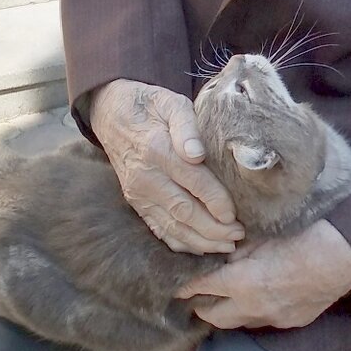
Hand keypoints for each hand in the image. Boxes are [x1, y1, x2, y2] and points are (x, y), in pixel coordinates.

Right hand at [89, 78, 243, 254]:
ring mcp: (138, 193)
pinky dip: (180, 243)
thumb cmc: (150, 105)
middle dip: (214, 228)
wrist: (112, 113)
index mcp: (157, 150)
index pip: (193, 181)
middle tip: (239, 235)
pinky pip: (158, 229)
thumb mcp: (171, 103)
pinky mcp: (136, 202)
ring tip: (227, 246)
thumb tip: (196, 154)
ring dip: (201, 241)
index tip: (235, 214)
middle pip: (183, 211)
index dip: (216, 201)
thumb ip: (186, 126)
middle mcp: (145, 177)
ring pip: (172, 226)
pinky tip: (201, 248)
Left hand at [175, 220, 350, 329]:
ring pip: (238, 323)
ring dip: (228, 311)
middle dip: (202, 306)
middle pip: (213, 317)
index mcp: (241, 282)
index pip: (200, 288)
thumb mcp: (264, 236)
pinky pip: (264, 321)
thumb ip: (237, 249)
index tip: (176, 282)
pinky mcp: (292, 322)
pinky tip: (260, 296)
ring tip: (225, 296)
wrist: (345, 255)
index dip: (185, 285)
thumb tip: (221, 254)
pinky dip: (255, 311)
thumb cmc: (304, 235)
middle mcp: (252, 307)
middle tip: (197, 293)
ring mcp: (273, 318)